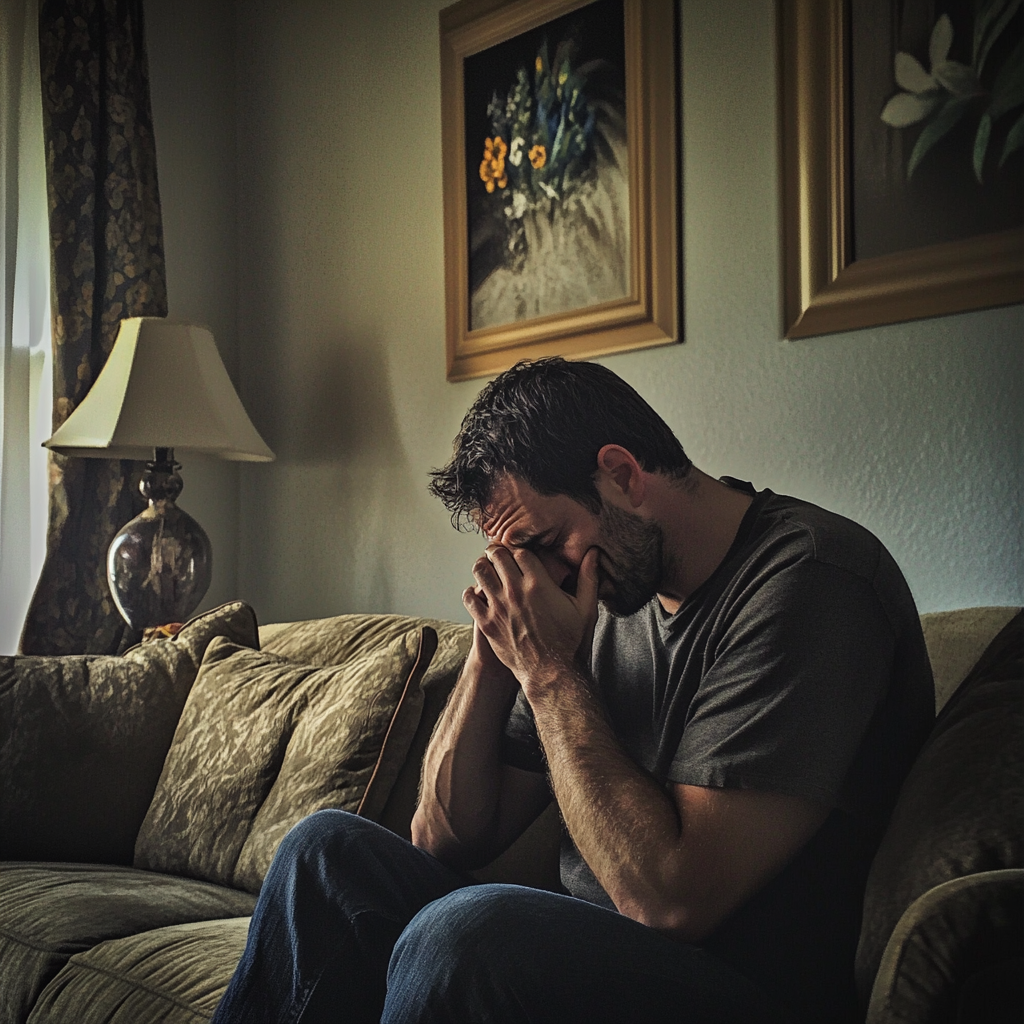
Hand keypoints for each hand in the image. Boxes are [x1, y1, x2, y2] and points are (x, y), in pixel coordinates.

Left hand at [463, 544, 599, 693]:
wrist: (552, 674)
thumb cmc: (571, 643)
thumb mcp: (586, 608)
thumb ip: (588, 577)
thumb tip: (593, 553)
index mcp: (539, 583)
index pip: (519, 550)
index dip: (518, 548)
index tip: (518, 552)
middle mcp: (516, 591)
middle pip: (496, 555)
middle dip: (497, 552)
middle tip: (499, 556)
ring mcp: (499, 607)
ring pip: (479, 571)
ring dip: (483, 567)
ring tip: (488, 570)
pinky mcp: (488, 623)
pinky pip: (469, 597)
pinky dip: (472, 592)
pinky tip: (480, 594)